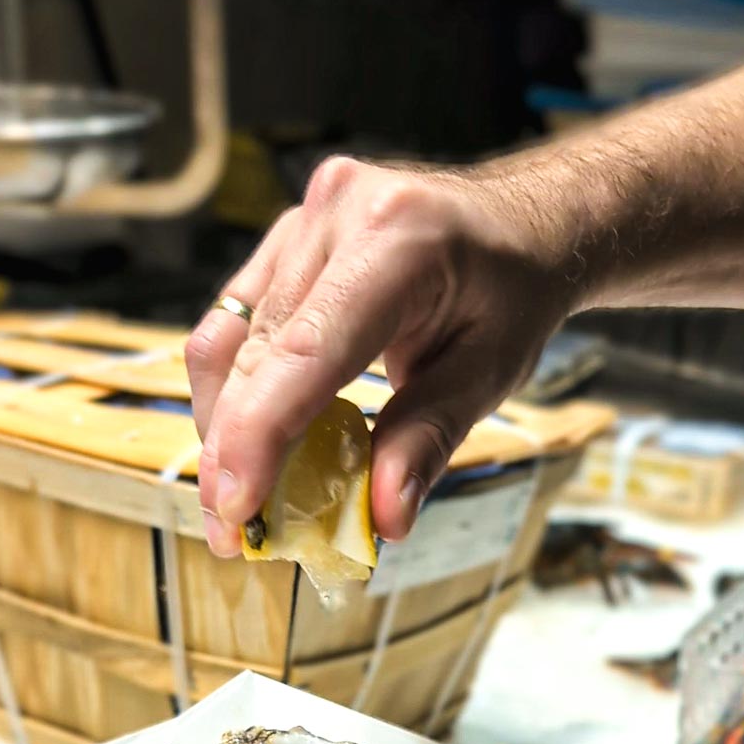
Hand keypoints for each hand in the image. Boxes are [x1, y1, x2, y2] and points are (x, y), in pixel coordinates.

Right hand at [185, 156, 578, 555]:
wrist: (519, 223)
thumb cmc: (512, 295)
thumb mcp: (491, 373)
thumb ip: (429, 439)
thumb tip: (384, 519)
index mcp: (398, 239)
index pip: (306, 351)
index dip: (260, 433)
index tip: (238, 507)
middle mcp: (337, 212)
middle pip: (257, 351)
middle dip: (234, 449)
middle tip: (232, 531)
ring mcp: (303, 217)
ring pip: (229, 337)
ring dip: (224, 425)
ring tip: (232, 499)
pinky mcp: (285, 235)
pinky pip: (236, 319)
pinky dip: (236, 389)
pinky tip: (244, 442)